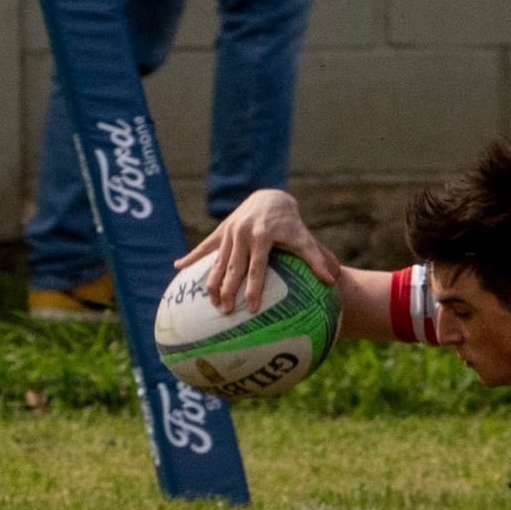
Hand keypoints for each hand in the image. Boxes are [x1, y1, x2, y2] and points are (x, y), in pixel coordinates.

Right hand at [175, 189, 340, 314]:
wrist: (271, 198)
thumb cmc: (291, 223)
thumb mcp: (304, 238)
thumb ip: (317, 258)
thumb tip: (333, 279)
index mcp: (262, 238)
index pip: (256, 269)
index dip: (253, 289)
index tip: (252, 309)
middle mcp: (242, 235)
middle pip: (233, 268)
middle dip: (229, 291)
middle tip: (227, 312)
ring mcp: (229, 233)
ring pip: (217, 261)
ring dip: (212, 282)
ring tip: (210, 302)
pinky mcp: (221, 231)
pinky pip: (205, 247)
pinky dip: (191, 257)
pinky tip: (177, 267)